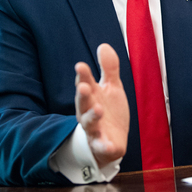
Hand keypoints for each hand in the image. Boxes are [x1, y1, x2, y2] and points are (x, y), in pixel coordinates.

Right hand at [75, 43, 129, 166]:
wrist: (111, 141)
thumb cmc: (108, 111)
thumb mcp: (112, 87)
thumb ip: (109, 68)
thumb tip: (103, 45)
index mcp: (91, 96)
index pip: (85, 83)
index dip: (83, 76)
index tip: (80, 66)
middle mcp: (89, 112)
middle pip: (83, 103)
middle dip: (83, 95)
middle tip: (84, 87)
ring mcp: (95, 129)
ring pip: (90, 123)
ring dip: (93, 116)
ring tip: (98, 110)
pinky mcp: (103, 144)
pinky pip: (102, 146)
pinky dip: (104, 145)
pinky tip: (109, 144)